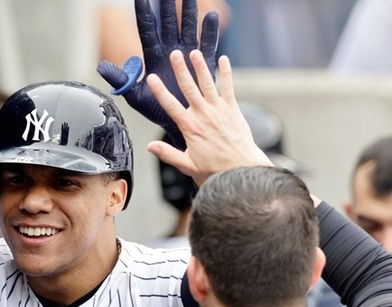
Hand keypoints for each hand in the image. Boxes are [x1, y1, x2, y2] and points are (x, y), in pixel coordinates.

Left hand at [97, 0, 218, 148]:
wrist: (178, 125)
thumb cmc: (156, 111)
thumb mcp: (134, 96)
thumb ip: (120, 80)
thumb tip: (101, 66)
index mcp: (152, 57)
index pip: (147, 28)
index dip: (144, 11)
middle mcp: (169, 52)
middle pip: (168, 22)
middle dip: (168, 4)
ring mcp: (187, 56)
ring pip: (188, 28)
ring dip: (190, 11)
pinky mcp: (203, 64)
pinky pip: (207, 45)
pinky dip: (210, 32)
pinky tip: (211, 17)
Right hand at [146, 50, 271, 185]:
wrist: (242, 168)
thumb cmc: (215, 168)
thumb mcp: (187, 165)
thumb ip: (168, 154)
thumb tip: (150, 147)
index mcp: (190, 127)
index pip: (171, 106)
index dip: (160, 91)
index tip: (151, 78)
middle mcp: (203, 115)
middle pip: (189, 88)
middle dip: (181, 70)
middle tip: (175, 54)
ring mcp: (219, 110)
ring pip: (207, 84)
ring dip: (200, 67)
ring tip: (194, 52)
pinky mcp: (232, 109)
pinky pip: (228, 87)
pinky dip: (226, 73)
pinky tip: (223, 59)